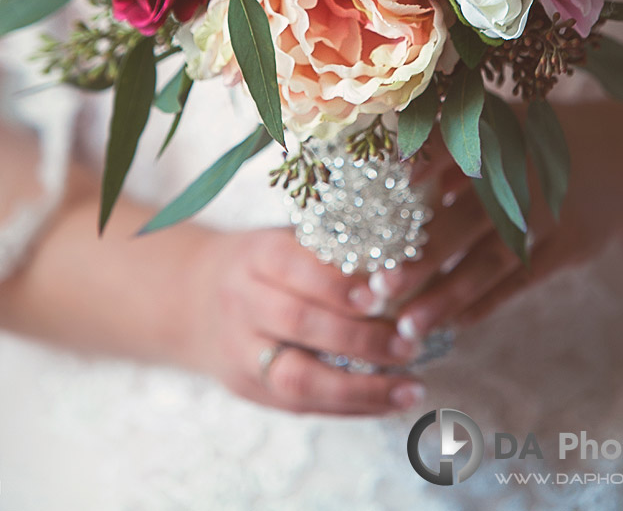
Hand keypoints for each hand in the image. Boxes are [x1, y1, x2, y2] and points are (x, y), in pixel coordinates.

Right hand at [179, 225, 426, 414]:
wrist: (190, 296)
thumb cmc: (262, 262)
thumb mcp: (285, 237)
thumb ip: (331, 249)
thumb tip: (400, 266)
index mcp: (256, 254)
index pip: (293, 266)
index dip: (336, 284)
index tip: (380, 294)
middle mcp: (242, 301)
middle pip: (297, 324)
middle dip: (359, 338)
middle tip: (408, 344)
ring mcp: (239, 351)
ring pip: (296, 377)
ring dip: (360, 388)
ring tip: (410, 388)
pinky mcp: (246, 388)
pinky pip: (299, 405)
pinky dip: (348, 407)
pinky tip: (388, 403)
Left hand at [351, 133, 602, 339]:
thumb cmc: (540, 142)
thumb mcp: (503, 124)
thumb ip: (452, 143)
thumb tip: (396, 169)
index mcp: (502, 137)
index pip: (450, 156)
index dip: (416, 178)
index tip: (375, 207)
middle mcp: (525, 175)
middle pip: (465, 221)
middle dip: (422, 258)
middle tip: (378, 289)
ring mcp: (551, 214)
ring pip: (492, 261)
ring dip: (449, 295)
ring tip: (409, 326)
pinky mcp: (571, 245)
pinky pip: (522, 280)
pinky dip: (488, 302)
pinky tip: (454, 323)